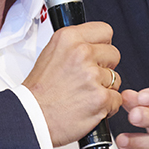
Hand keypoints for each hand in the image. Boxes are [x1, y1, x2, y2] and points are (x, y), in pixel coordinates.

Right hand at [22, 22, 121, 146]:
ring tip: (85, 95)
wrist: (32, 117)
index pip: (104, 31)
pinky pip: (117, 99)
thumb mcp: (50, 54)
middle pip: (114, 54)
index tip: (97, 54)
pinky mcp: (101, 98)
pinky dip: (107, 107)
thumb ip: (74, 46)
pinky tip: (90, 106)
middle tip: (88, 78)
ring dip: (105, 88)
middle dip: (104, 67)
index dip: (102, 45)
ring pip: (116, 79)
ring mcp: (92, 76)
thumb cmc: (38, 92)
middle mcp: (81, 53)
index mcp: (68, 38)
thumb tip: (92, 44)